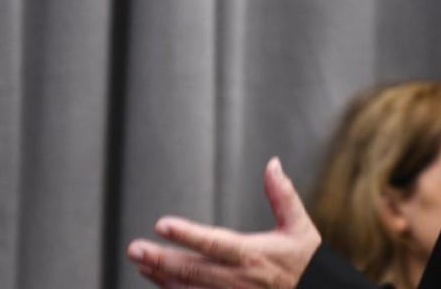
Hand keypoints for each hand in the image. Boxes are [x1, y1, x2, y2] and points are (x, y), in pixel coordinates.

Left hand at [127, 157, 321, 288]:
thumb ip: (283, 195)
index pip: (214, 243)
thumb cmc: (305, 262)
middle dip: (161, 259)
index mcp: (253, 254)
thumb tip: (273, 164)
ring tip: (141, 264)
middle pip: (192, 270)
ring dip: (162, 277)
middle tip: (135, 249)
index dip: (186, 234)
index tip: (161, 224)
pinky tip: (158, 283)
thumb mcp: (300, 227)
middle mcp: (237, 279)